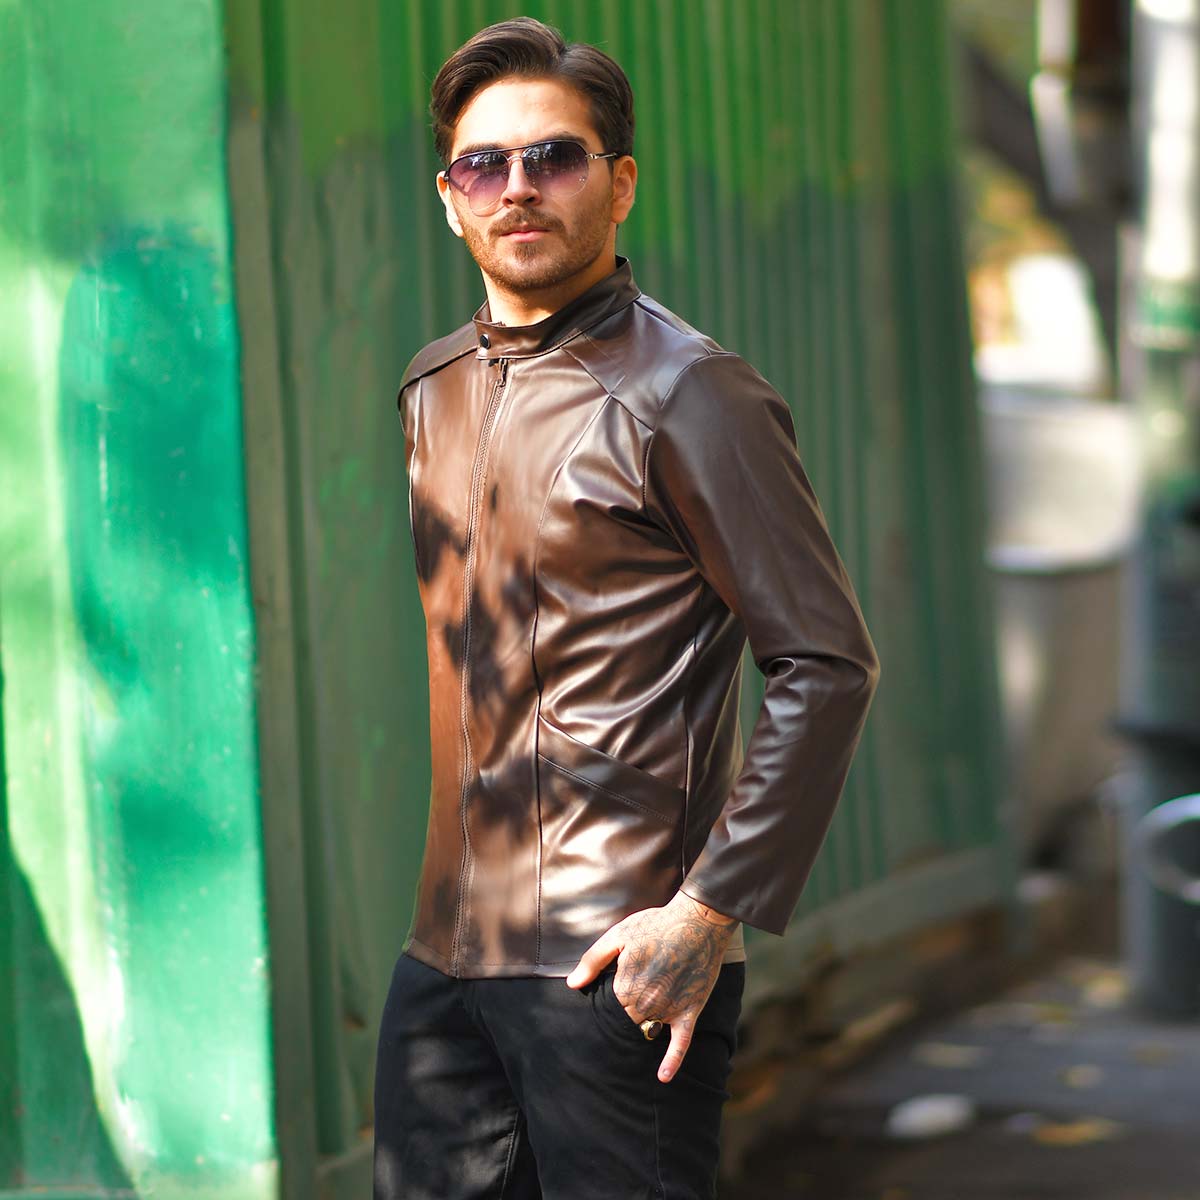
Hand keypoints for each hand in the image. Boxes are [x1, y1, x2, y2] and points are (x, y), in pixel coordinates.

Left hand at [565, 891, 736, 1081]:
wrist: (698, 921)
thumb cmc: (656, 925)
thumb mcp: (618, 935)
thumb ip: (593, 960)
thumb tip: (572, 984)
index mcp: (625, 987)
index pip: (610, 1008)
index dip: (611, 998)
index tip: (616, 988)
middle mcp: (646, 1004)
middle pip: (629, 1020)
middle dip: (627, 1013)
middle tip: (636, 994)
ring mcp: (670, 1010)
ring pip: (649, 1029)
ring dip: (645, 1026)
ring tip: (646, 1012)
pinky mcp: (690, 1011)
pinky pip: (681, 1043)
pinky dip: (672, 1062)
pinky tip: (663, 1077)